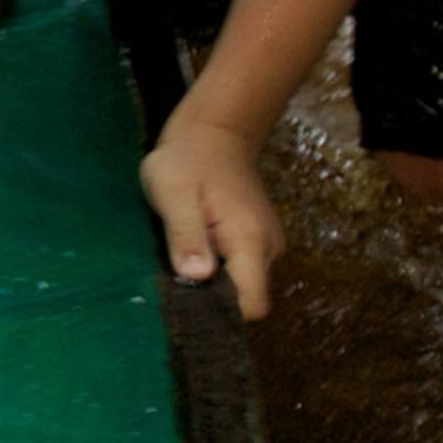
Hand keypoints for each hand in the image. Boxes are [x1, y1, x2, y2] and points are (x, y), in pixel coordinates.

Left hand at [139, 114, 285, 320]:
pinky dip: (221, 266)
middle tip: (179, 268)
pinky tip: (198, 243)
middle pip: (248, 299)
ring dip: (215, 279)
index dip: (221, 311)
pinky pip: (242, 270)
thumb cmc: (187, 159)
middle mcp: (269, 248)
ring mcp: (268, 244)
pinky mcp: (259, 240)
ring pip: (244, 286)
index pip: (252, 305)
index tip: (188, 296)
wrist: (214, 131)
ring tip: (187, 249)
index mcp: (250, 240)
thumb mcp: (173, 192)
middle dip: (213, 295)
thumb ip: (185, 235)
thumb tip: (197, 276)